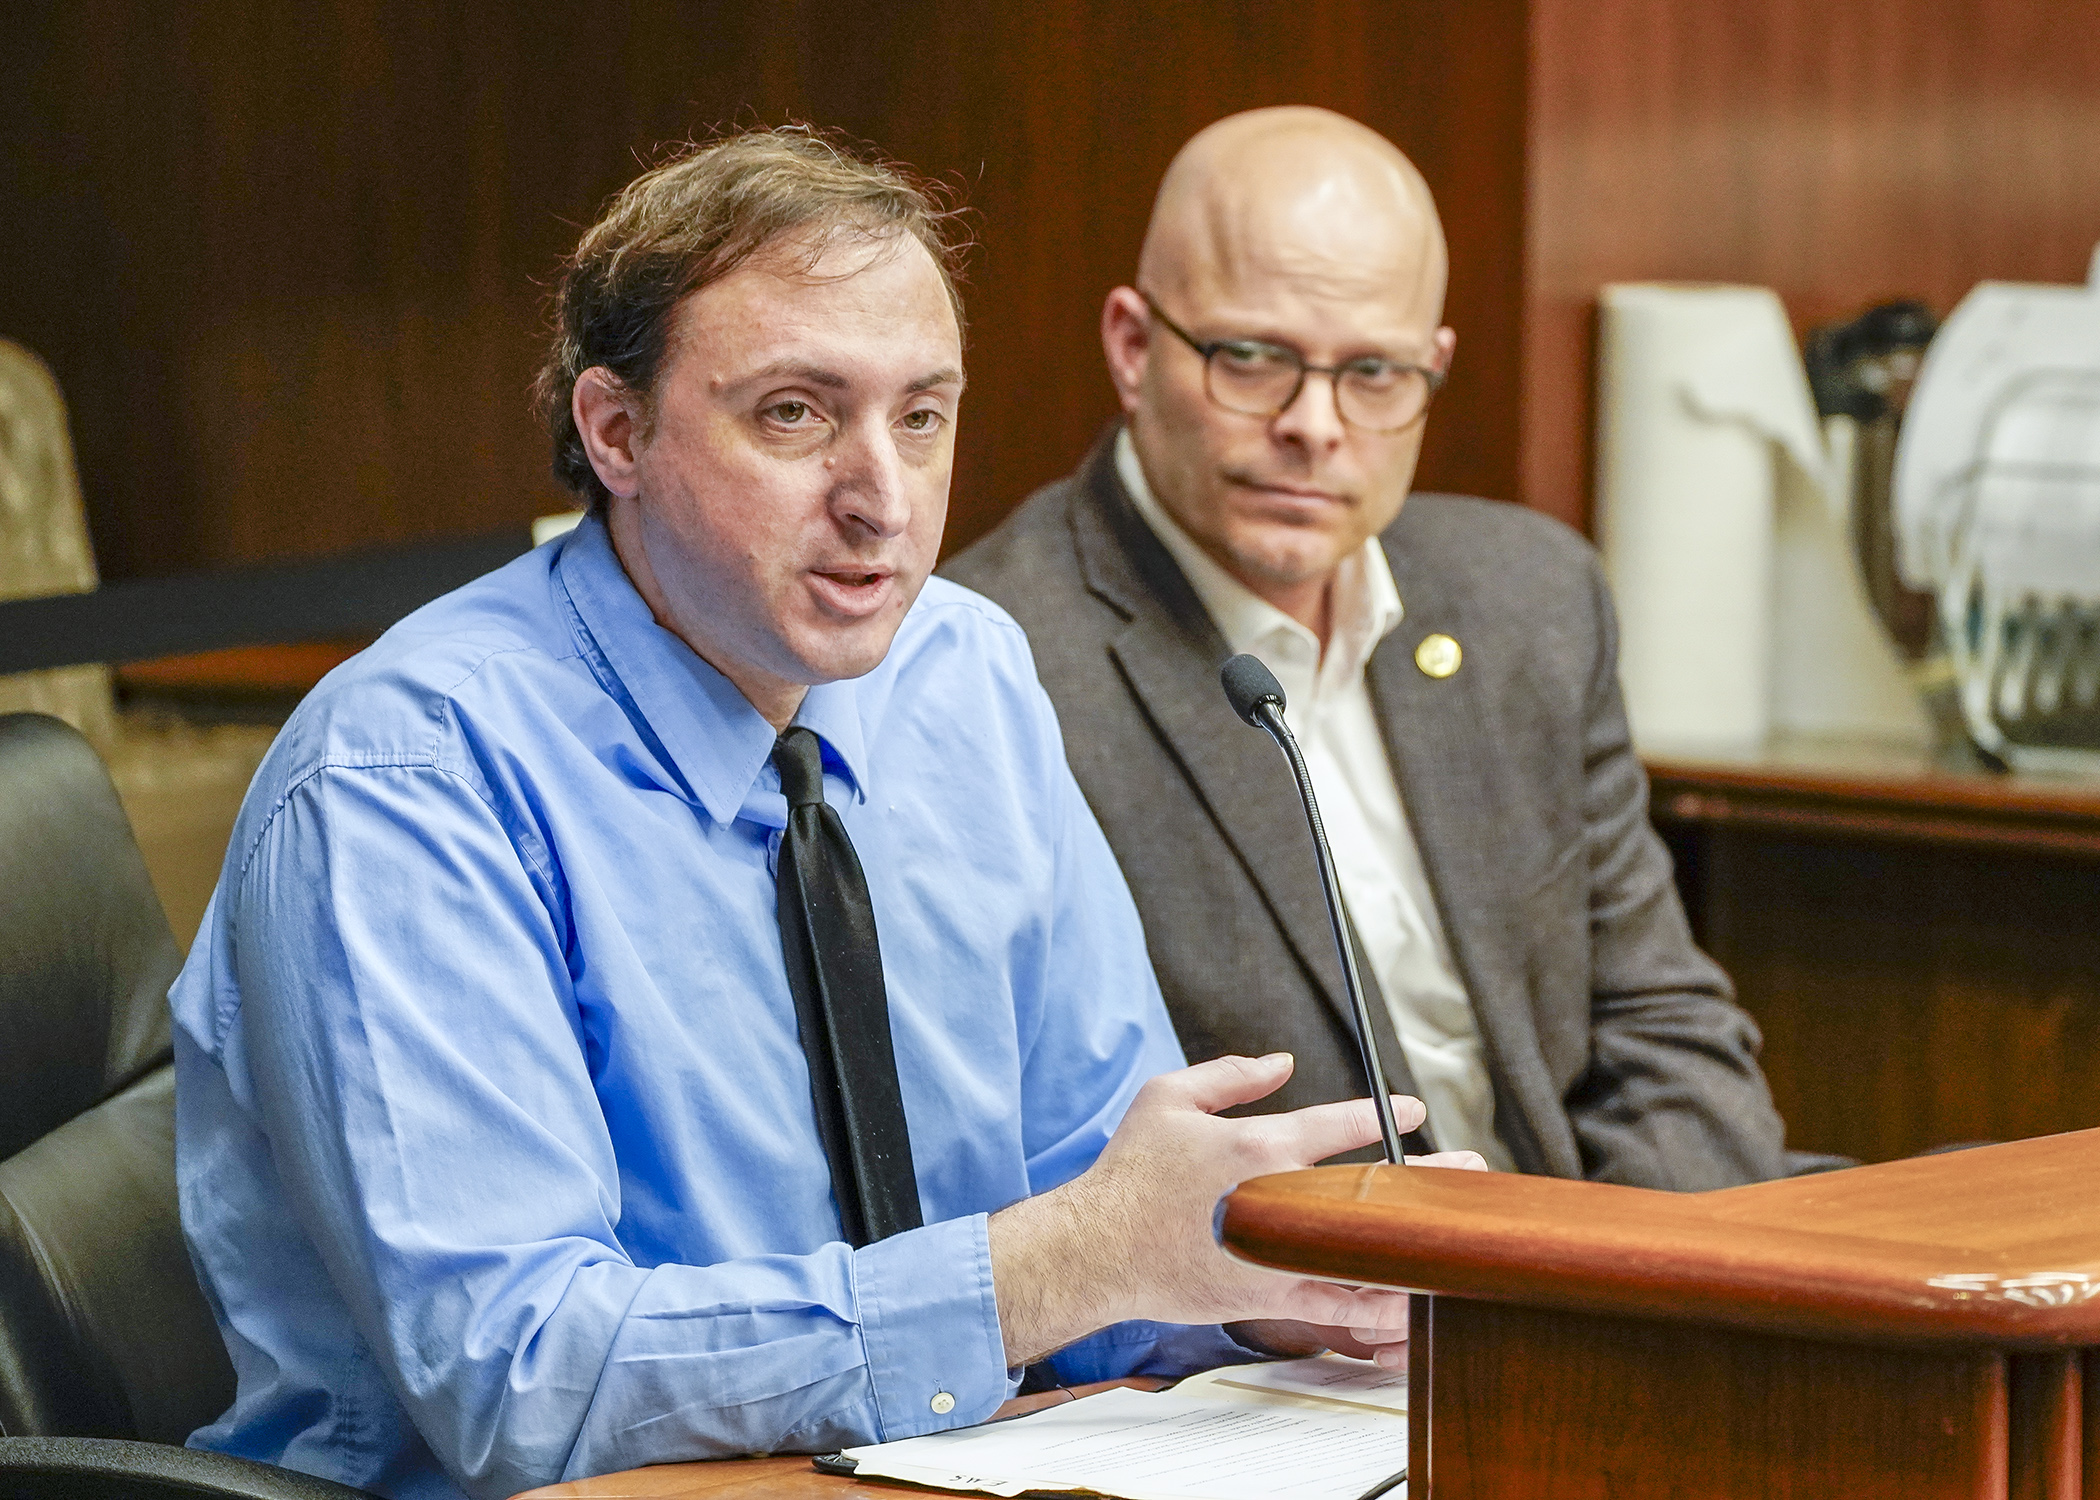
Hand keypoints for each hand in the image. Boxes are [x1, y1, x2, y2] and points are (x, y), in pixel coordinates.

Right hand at [988, 1053, 1441, 1366]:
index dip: (1381, 1113)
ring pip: (1363, 1251)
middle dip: (1428, 1177)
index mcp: (1257, 1146)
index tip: (1413, 1111)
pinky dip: (1380, 1303)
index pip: (1338, 1122)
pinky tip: (1415, 1298)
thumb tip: (1282, 1061)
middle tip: (1472, 1169)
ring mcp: (1277, 1254)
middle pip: (1370, 1189)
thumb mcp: (1166, 1096)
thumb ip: (1230, 1073)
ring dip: (1416, 1241)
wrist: (1096, 1249)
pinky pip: (1340, 1304)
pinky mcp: (1269, 1296)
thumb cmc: (1129, 1171)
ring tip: (1461, 1237)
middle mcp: (1277, 1199)